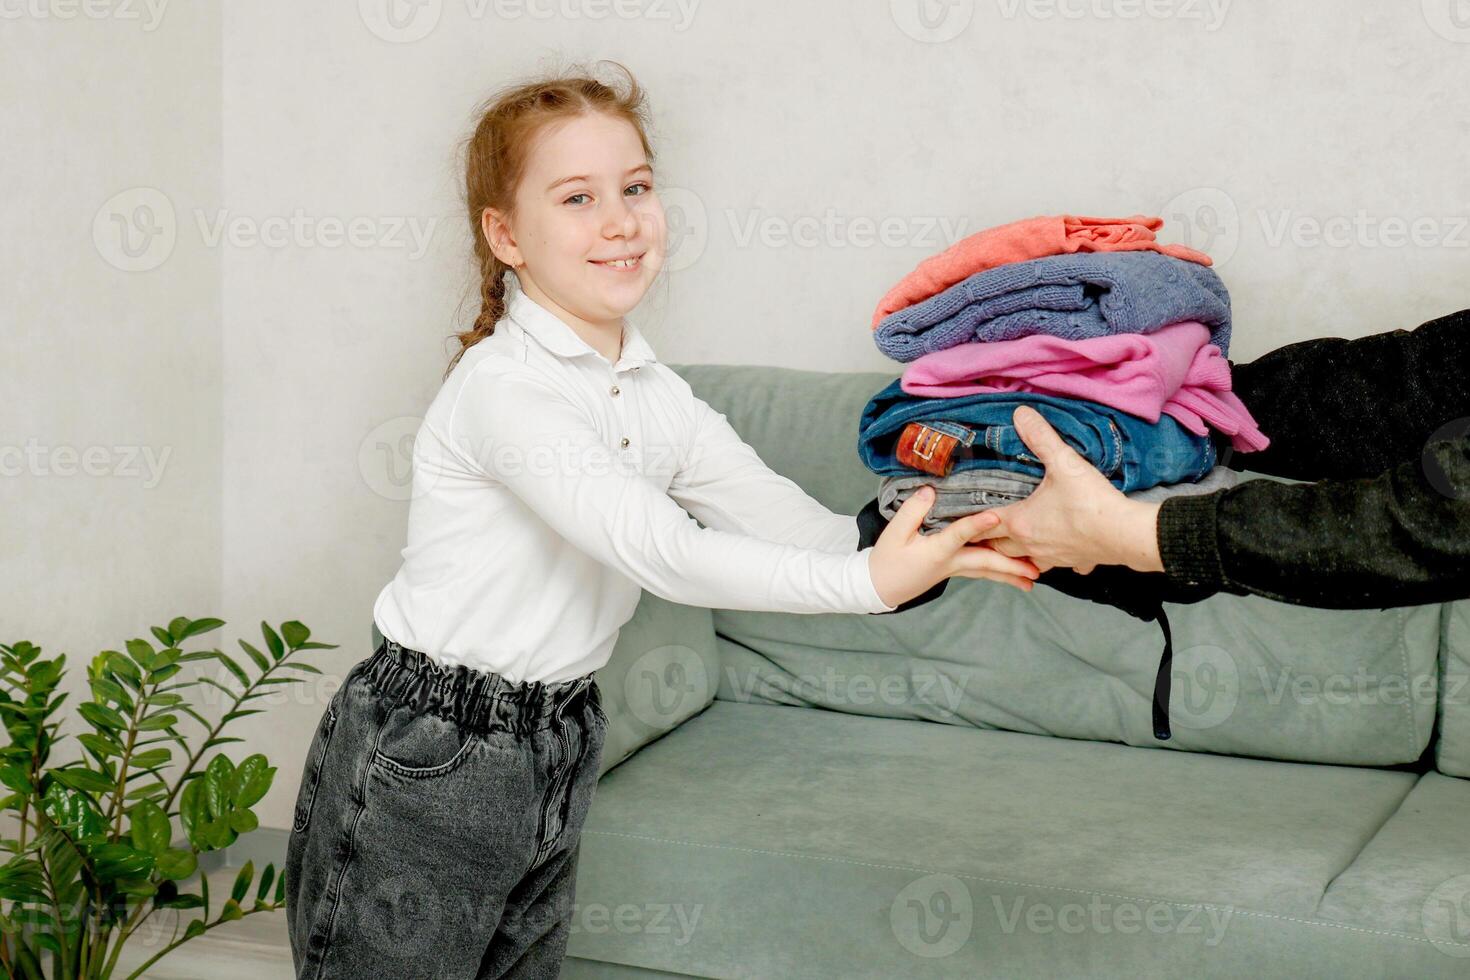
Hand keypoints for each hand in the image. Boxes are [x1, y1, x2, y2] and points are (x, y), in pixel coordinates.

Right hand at [868, 486, 1041, 606]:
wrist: (881, 587)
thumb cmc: (887, 559)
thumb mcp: (893, 533)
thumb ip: (912, 511)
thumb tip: (929, 490)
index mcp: (936, 550)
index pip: (960, 535)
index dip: (977, 525)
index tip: (997, 515)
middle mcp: (950, 562)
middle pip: (985, 562)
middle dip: (1011, 566)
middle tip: (1035, 571)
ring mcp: (954, 569)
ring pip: (987, 571)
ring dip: (1011, 575)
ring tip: (1033, 579)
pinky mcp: (955, 571)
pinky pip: (982, 571)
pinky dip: (1000, 573)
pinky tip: (1015, 575)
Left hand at [969, 406, 1164, 573]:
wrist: (1126, 533)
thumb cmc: (1090, 501)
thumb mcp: (1063, 462)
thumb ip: (1041, 437)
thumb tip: (1020, 413)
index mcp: (1020, 522)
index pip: (984, 524)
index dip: (971, 520)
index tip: (960, 517)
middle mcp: (1031, 545)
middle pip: (999, 547)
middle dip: (990, 539)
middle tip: (984, 528)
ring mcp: (1054, 557)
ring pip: (1024, 561)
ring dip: (1017, 553)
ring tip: (1015, 542)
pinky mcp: (1075, 562)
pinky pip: (1058, 565)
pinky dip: (1053, 559)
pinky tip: (1060, 551)